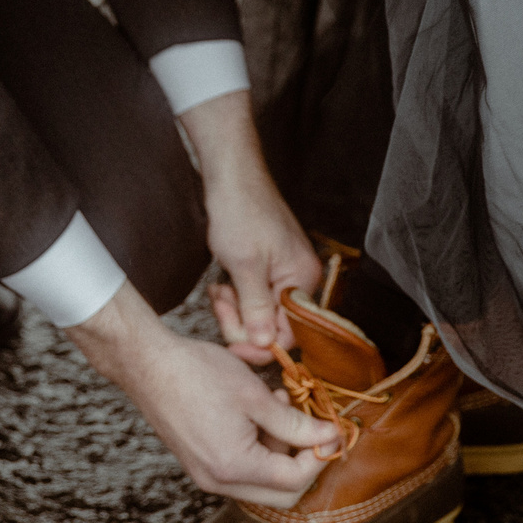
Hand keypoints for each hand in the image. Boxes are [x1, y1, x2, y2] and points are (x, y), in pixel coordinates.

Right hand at [68, 284, 344, 505]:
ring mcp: (206, 476)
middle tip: (311, 424)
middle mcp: (218, 482)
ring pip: (262, 483)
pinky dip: (259, 449)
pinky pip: (242, 471)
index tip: (332, 429)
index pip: (294, 481)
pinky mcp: (199, 464)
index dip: (320, 456)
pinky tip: (259, 414)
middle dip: (303, 461)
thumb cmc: (198, 373)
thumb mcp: (255, 395)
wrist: (146, 364)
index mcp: (234, 467)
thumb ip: (296, 423)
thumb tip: (329, 438)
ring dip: (281, 452)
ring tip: (281, 405)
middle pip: (280, 494)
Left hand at [177, 91, 321, 365]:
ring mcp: (285, 273)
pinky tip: (222, 283)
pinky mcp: (269, 268)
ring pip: (259, 313)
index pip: (289, 335)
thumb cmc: (240, 213)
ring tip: (219, 289)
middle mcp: (300, 280)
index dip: (258, 345)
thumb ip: (256, 309)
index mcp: (303, 280)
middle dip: (242, 322)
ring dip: (235, 308)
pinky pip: (254, 297)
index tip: (230, 346)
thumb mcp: (245, 267)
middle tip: (221, 302)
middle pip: (273, 326)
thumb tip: (266, 344)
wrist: (231, 176)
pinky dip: (236, 296)